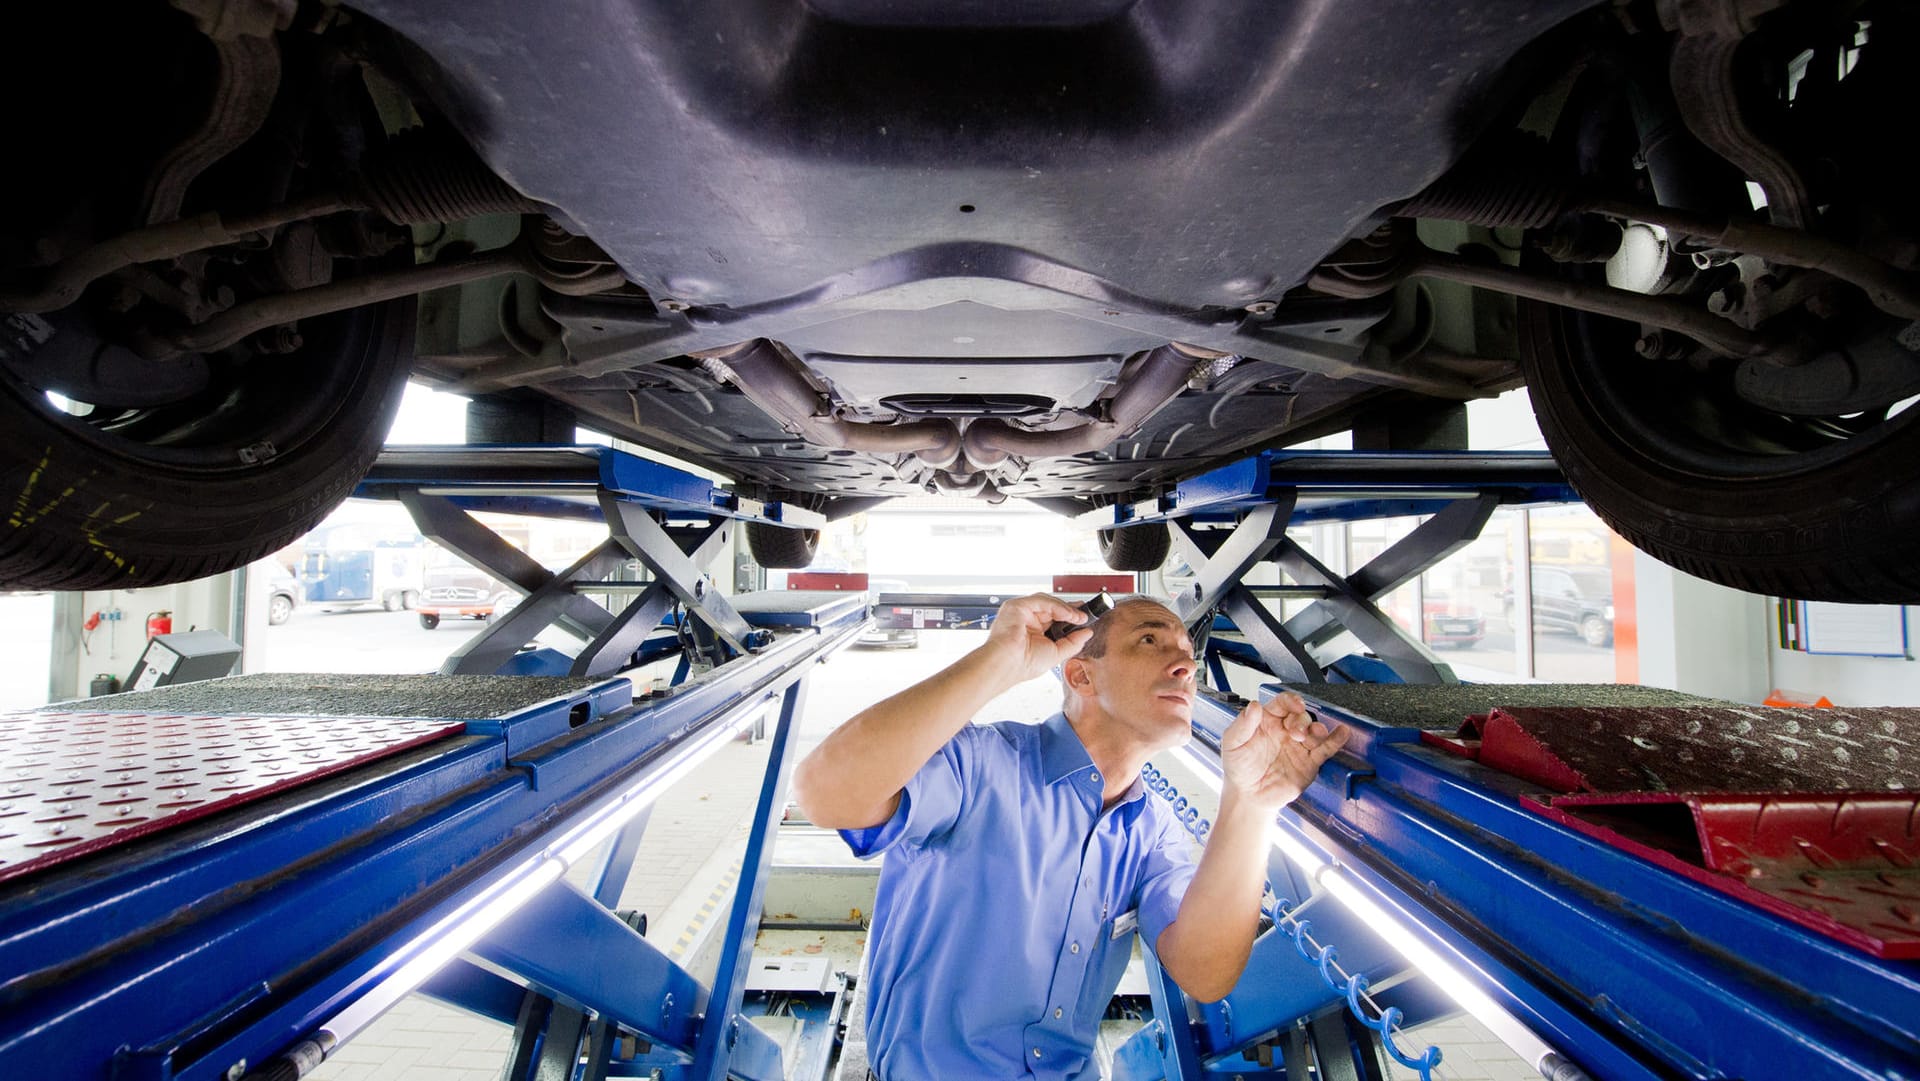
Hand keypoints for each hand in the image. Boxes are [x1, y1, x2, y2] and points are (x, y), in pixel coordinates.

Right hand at [981, 593, 1093, 681]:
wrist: (1007, 664)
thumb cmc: (1024, 664)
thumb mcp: (1057, 653)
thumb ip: (1073, 642)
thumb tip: (1087, 633)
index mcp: (1034, 631)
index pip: (1055, 618)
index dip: (1070, 617)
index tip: (1084, 619)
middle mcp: (1027, 620)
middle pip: (1052, 608)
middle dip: (1071, 610)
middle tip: (1085, 615)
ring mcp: (1021, 612)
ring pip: (1047, 602)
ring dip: (1066, 609)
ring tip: (1079, 618)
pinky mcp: (1017, 606)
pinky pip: (1041, 600)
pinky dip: (1057, 606)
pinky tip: (1068, 615)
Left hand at [1218, 691, 1349, 812]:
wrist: (1248, 796)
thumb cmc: (1238, 768)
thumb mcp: (1232, 743)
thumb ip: (1243, 724)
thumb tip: (1253, 706)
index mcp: (1267, 721)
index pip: (1283, 704)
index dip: (1291, 701)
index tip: (1296, 705)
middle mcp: (1285, 731)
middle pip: (1301, 716)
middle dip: (1302, 721)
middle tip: (1296, 733)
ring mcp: (1299, 746)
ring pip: (1315, 730)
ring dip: (1318, 729)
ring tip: (1314, 734)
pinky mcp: (1309, 762)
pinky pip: (1325, 749)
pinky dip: (1336, 740)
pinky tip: (1341, 732)